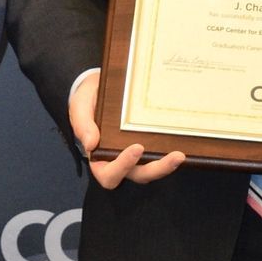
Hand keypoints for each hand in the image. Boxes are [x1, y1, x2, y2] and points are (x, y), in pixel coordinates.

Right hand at [69, 68, 185, 187]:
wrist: (97, 85)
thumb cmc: (86, 99)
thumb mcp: (79, 106)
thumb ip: (82, 124)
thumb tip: (91, 144)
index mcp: (99, 158)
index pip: (109, 174)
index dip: (123, 166)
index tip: (136, 148)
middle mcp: (119, 161)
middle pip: (138, 175)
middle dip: (157, 169)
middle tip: (175, 156)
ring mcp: (135, 155)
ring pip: (151, 169)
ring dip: (167, 165)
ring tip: (181, 154)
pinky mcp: (147, 143)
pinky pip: (158, 153)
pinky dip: (169, 151)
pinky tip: (182, 140)